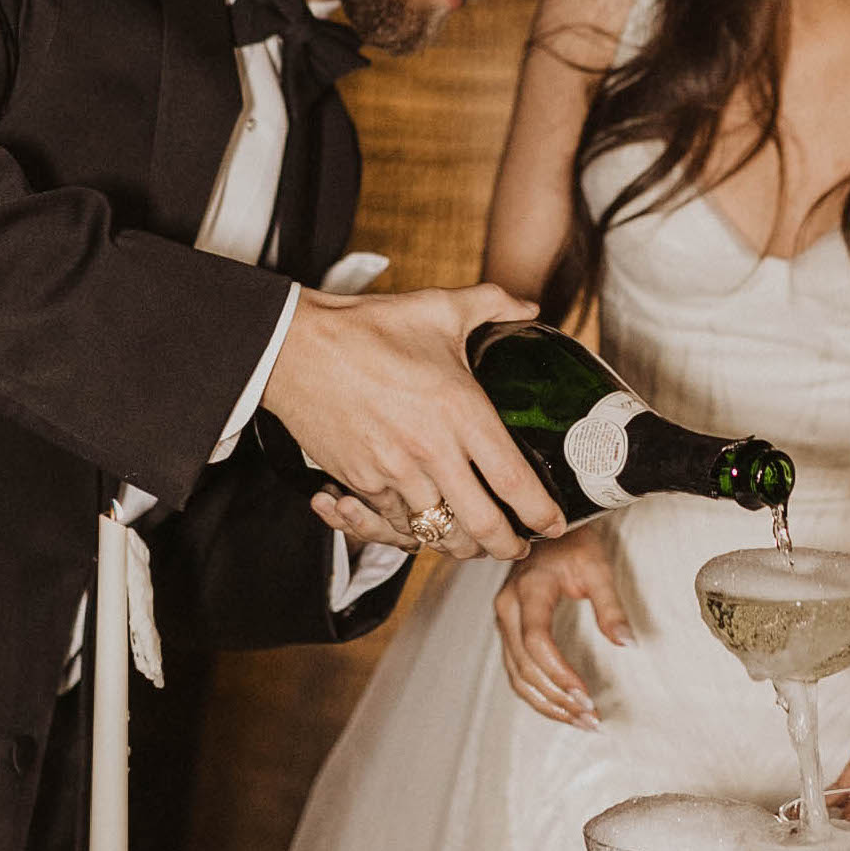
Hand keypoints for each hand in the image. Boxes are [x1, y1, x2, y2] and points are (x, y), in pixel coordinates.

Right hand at [263, 283, 564, 562]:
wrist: (294, 348)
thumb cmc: (368, 328)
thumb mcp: (438, 307)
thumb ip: (493, 303)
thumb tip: (530, 307)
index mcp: (460, 410)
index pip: (513, 481)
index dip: (540, 513)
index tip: (554, 522)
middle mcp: (431, 450)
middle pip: (482, 525)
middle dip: (508, 547)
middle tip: (520, 547)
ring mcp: (394, 472)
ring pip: (439, 532)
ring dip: (462, 544)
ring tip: (477, 542)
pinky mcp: (362, 482)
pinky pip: (397, 523)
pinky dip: (416, 530)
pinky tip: (428, 523)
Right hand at [493, 523, 631, 726]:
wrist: (546, 527)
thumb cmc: (574, 543)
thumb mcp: (598, 568)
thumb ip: (610, 606)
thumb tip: (627, 643)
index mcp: (529, 589)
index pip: (536, 640)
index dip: (559, 672)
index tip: (586, 694)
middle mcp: (508, 607)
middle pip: (524, 665)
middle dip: (557, 697)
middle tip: (590, 717)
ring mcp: (503, 620)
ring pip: (516, 674)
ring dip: (546, 703)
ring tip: (580, 720)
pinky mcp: (507, 630)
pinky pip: (516, 671)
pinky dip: (537, 694)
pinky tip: (562, 707)